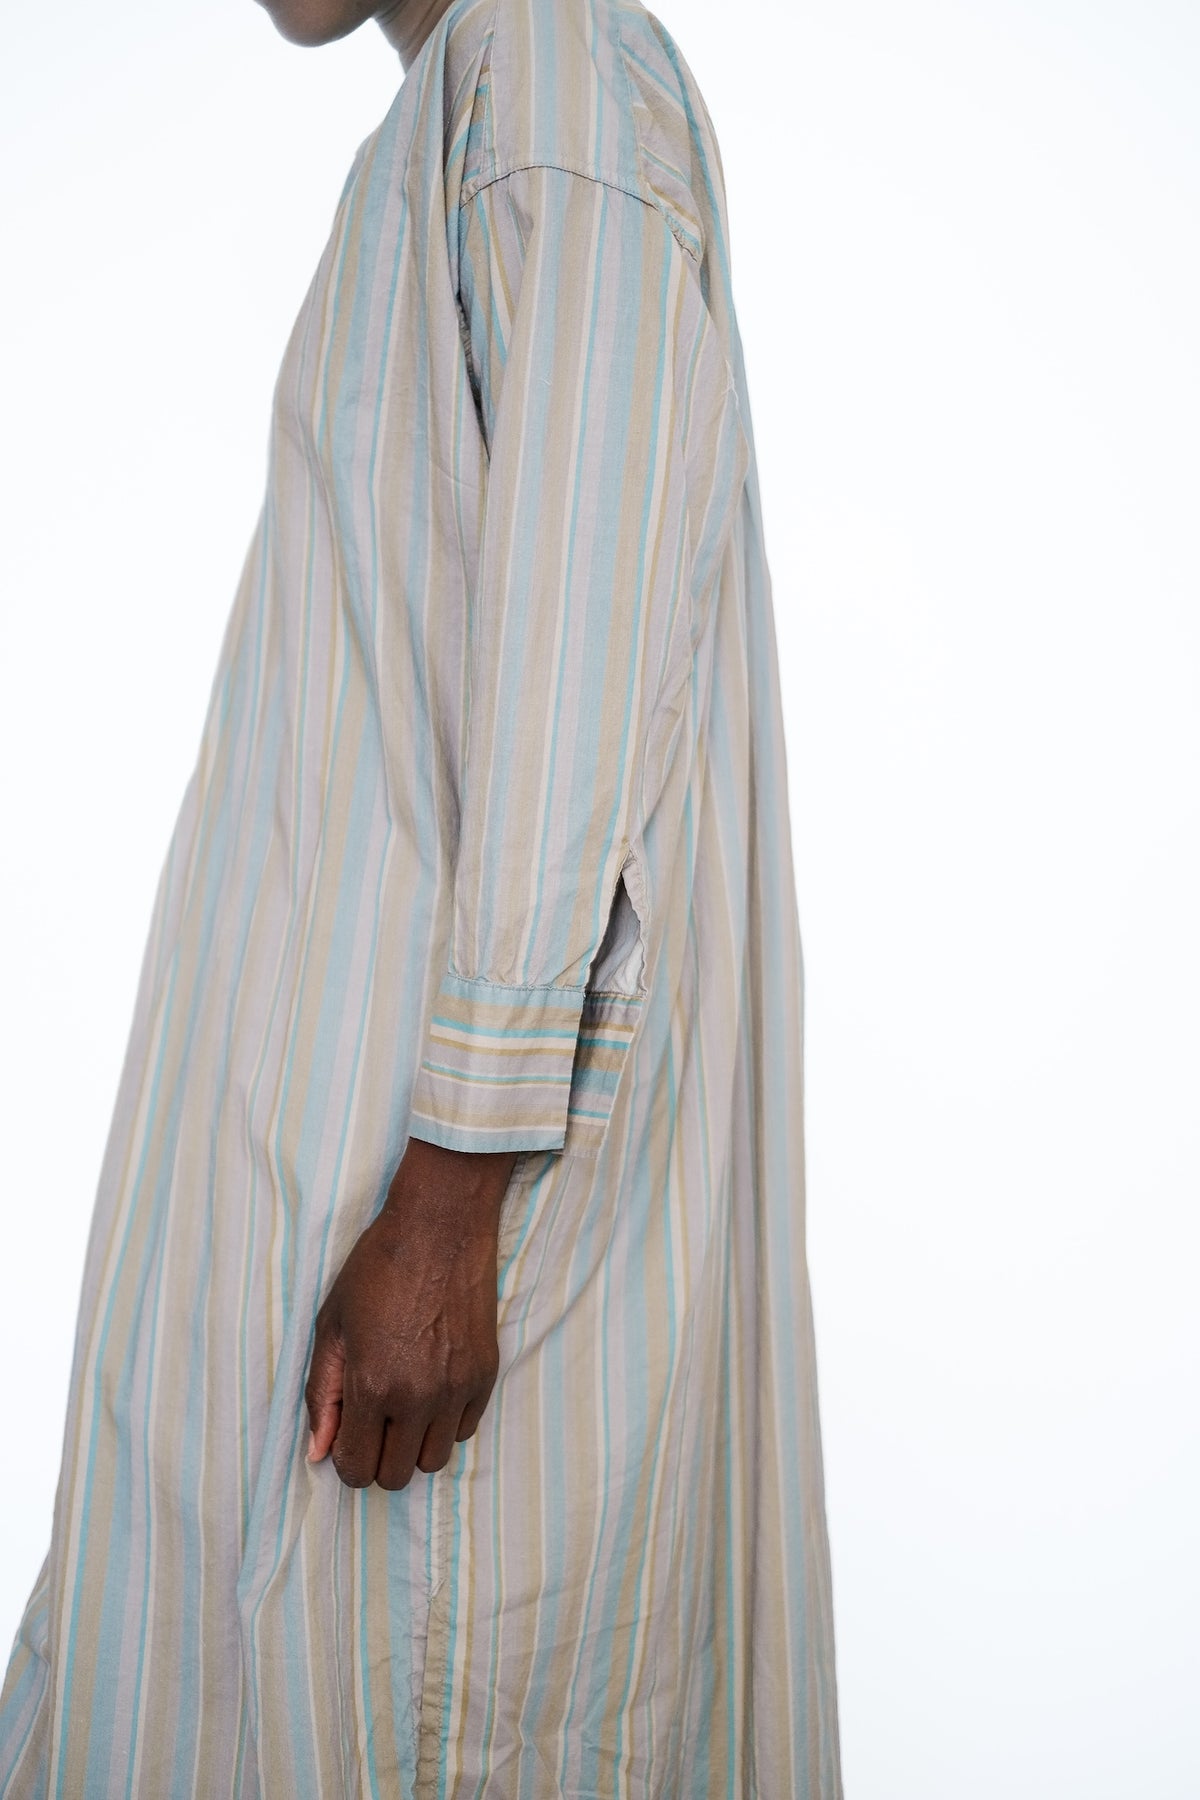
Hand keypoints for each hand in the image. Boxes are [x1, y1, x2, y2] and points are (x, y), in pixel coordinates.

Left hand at [304, 1137, 518, 1489]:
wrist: (440, 1228)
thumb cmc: (377, 1270)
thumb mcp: (333, 1327)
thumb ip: (323, 1394)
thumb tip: (318, 1452)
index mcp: (372, 1385)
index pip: (358, 1469)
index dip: (347, 1459)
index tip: (348, 1435)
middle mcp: (418, 1397)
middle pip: (397, 1475)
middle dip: (379, 1457)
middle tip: (374, 1421)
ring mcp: (457, 1388)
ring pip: (434, 1461)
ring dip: (414, 1444)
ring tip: (404, 1406)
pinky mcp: (485, 1375)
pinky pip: (464, 1431)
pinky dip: (445, 1422)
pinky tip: (432, 1386)